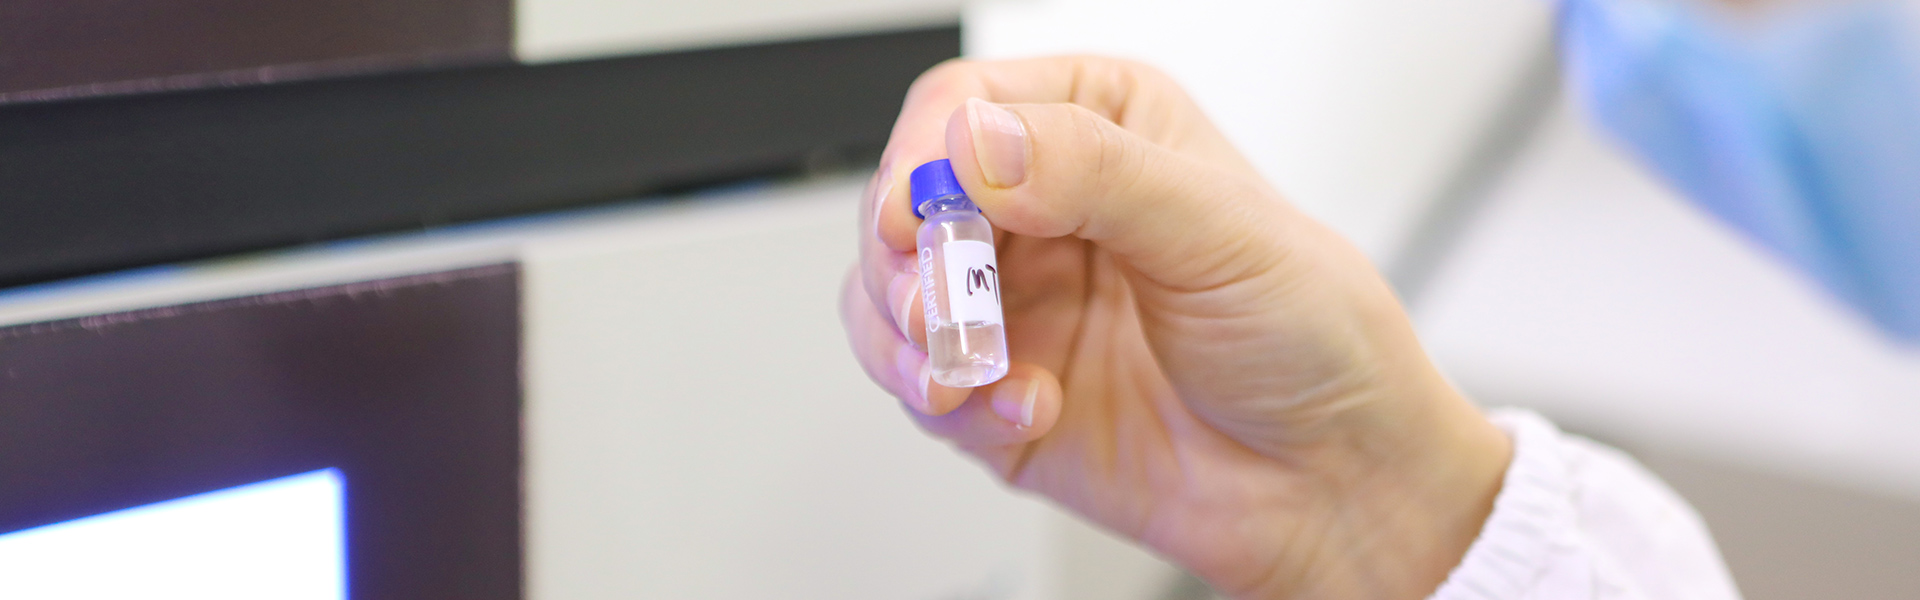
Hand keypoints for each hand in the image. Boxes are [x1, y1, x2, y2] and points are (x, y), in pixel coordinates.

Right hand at [840, 56, 1510, 598]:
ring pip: (890, 299)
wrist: (1338, 482)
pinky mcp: (999, 397)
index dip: (924, 159)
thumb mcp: (1221, 230)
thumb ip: (1097, 174)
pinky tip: (1026, 411)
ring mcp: (1018, 308)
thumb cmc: (1315, 337)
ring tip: (966, 374)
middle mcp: (1045, 213)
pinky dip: (956, 407)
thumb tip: (983, 146)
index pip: (964, 109)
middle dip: (907, 263)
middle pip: (905, 206)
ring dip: (912, 341)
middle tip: (936, 310)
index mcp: (1102, 132)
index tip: (919, 216)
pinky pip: (925, 389)